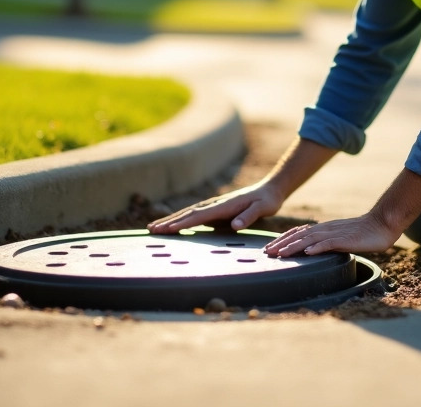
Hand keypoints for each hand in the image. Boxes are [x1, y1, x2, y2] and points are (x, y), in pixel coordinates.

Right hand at [147, 182, 284, 234]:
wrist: (270, 189)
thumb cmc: (266, 201)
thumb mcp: (263, 209)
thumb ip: (248, 216)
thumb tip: (235, 225)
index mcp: (223, 206)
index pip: (199, 216)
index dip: (182, 223)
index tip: (167, 229)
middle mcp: (215, 204)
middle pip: (188, 214)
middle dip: (169, 222)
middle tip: (150, 230)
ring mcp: (214, 207)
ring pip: (188, 213)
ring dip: (171, 220)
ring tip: (154, 227)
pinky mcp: (216, 211)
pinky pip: (194, 216)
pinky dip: (181, 220)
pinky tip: (173, 225)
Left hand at [263, 213, 398, 257]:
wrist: (381, 224)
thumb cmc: (363, 234)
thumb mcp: (341, 238)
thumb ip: (328, 243)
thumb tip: (314, 251)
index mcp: (324, 228)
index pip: (298, 232)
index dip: (283, 240)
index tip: (270, 248)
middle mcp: (326, 229)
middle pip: (299, 235)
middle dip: (281, 244)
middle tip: (267, 253)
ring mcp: (335, 233)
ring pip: (310, 239)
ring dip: (293, 246)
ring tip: (280, 254)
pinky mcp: (345, 239)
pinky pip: (329, 243)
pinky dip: (317, 248)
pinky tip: (308, 253)